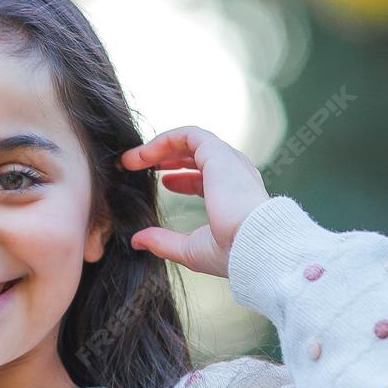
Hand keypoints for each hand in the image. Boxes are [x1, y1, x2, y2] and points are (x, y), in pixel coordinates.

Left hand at [120, 128, 268, 279]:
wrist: (256, 245)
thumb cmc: (233, 253)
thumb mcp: (191, 250)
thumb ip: (164, 242)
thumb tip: (138, 241)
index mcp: (234, 195)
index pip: (208, 178)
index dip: (182, 178)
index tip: (162, 183)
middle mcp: (233, 174)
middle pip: (197, 155)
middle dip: (167, 158)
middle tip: (138, 166)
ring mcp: (227, 161)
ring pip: (189, 141)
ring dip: (159, 148)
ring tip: (131, 160)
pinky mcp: (217, 152)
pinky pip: (187, 135)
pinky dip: (163, 141)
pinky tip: (143, 155)